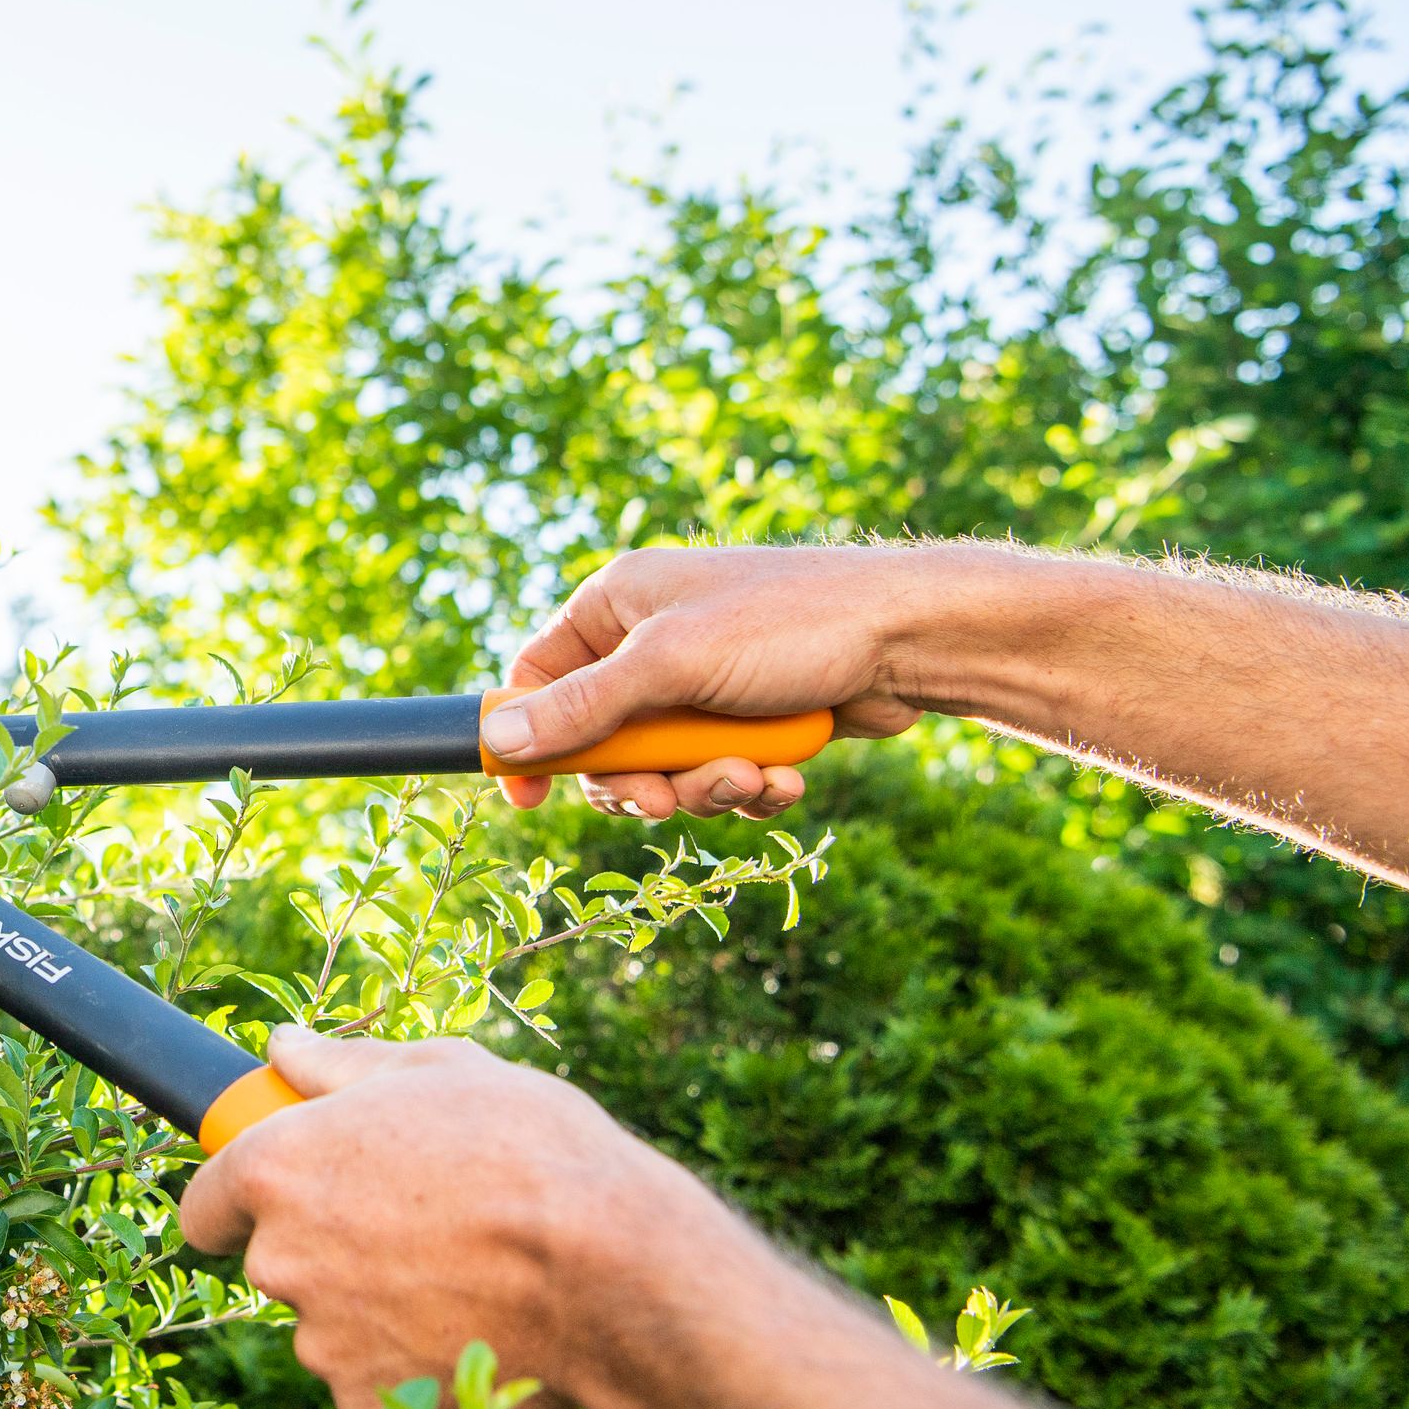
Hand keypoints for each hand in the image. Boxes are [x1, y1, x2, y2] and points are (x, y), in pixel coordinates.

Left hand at [178, 1026, 744, 1408]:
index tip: (286, 1198)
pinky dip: (411, 1368)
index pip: (206, 1203)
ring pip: (332, 1327)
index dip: (244, 1199)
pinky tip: (474, 1331)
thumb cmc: (533, 1154)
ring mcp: (324, 1344)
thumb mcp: (441, 1072)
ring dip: (374, 1311)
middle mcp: (282, 1260)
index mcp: (279, 1167)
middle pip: (279, 1263)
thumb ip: (343, 1065)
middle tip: (419, 1224)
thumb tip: (283, 1047)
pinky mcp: (372, 1408)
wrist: (615, 1274)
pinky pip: (375, 1385)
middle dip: (330, 1249)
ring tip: (464, 1277)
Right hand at [482, 545, 998, 819]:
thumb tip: (498, 740)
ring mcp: (700, 685)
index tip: (527, 799)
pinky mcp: (746, 720)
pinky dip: (747, 786)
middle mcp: (650, 643)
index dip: (529, 741)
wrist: (910, 638)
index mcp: (615, 607)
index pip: (537, 680)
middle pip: (600, 743)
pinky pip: (717, 774)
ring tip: (750, 776)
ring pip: (662, 771)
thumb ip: (583, 708)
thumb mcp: (671, 666)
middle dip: (640, 783)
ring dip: (704, 789)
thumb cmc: (789, 625)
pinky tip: (784, 778)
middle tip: (666, 801)